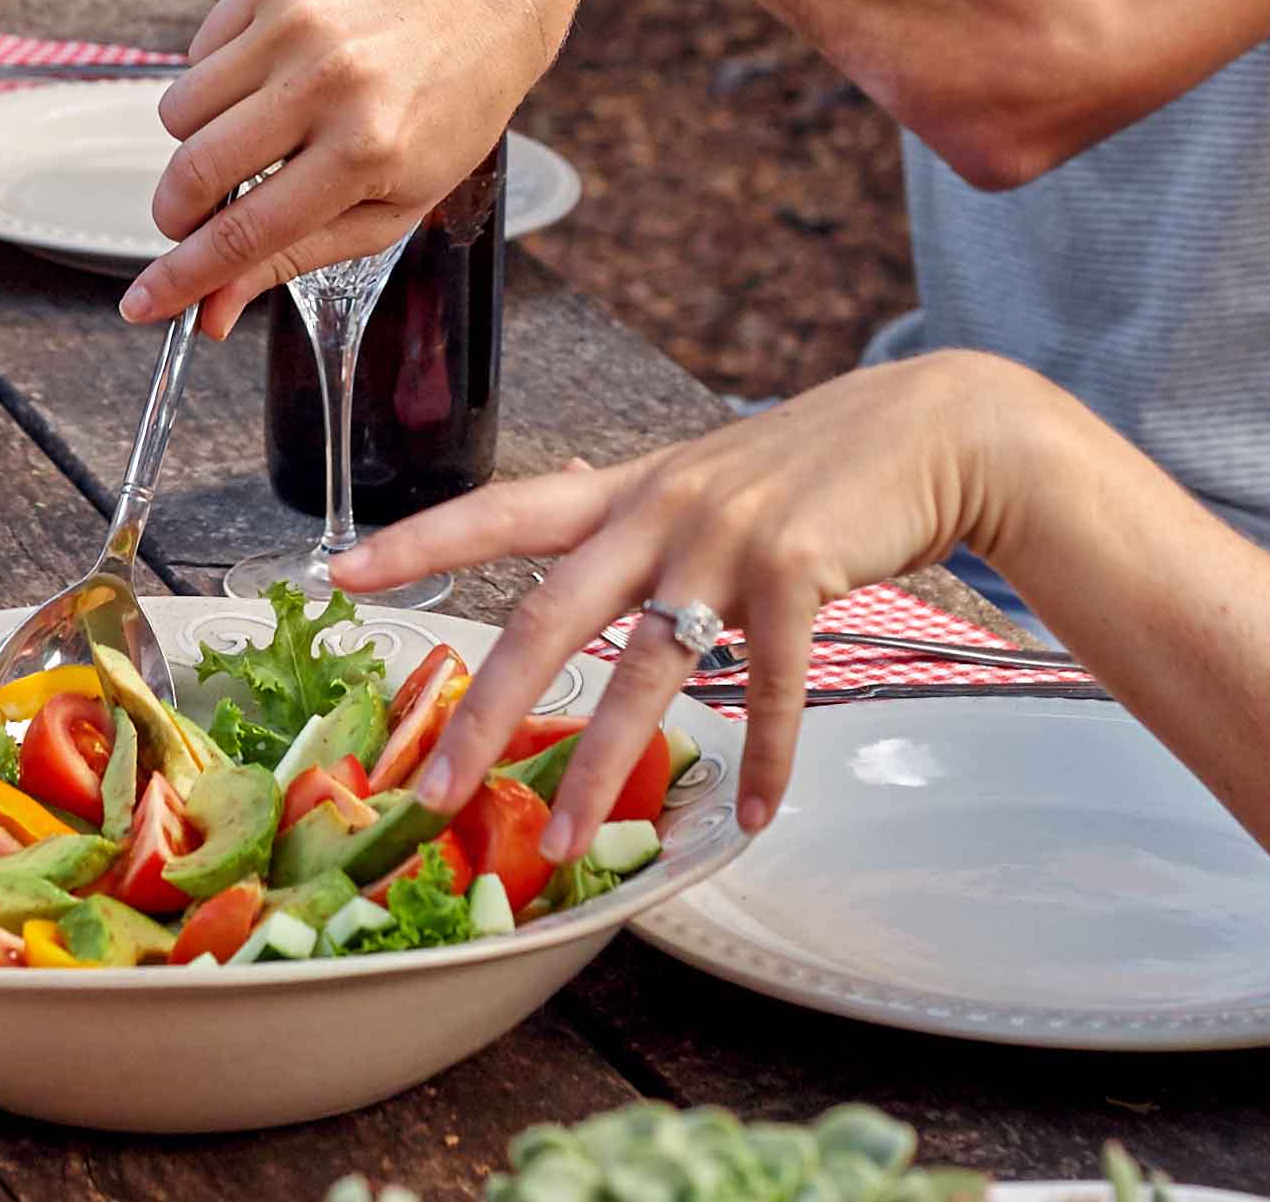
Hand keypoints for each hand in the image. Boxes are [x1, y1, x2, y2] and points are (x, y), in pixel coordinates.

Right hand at [123, 0, 564, 333]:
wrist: (474, 3)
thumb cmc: (439, 116)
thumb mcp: (390, 208)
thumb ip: (294, 259)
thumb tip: (211, 313)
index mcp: (365, 152)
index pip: (245, 232)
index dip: (184, 278)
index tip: (144, 305)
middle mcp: (328, 82)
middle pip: (196, 169)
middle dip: (175, 212)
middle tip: (189, 220)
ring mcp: (297, 23)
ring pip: (179, 109)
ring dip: (196, 140)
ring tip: (253, 134)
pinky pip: (195, 52)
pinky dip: (215, 80)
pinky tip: (269, 77)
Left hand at [331, 354, 1065, 849]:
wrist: (932, 429)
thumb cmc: (816, 469)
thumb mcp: (709, 480)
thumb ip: (646, 524)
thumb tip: (591, 544)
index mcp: (627, 488)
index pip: (498, 510)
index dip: (416, 541)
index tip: (337, 572)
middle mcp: (660, 507)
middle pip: (545, 616)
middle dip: (484, 710)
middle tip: (433, 787)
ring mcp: (725, 536)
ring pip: (641, 670)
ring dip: (605, 766)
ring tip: (573, 841)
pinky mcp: (796, 568)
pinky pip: (767, 688)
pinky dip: (764, 760)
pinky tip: (756, 816)